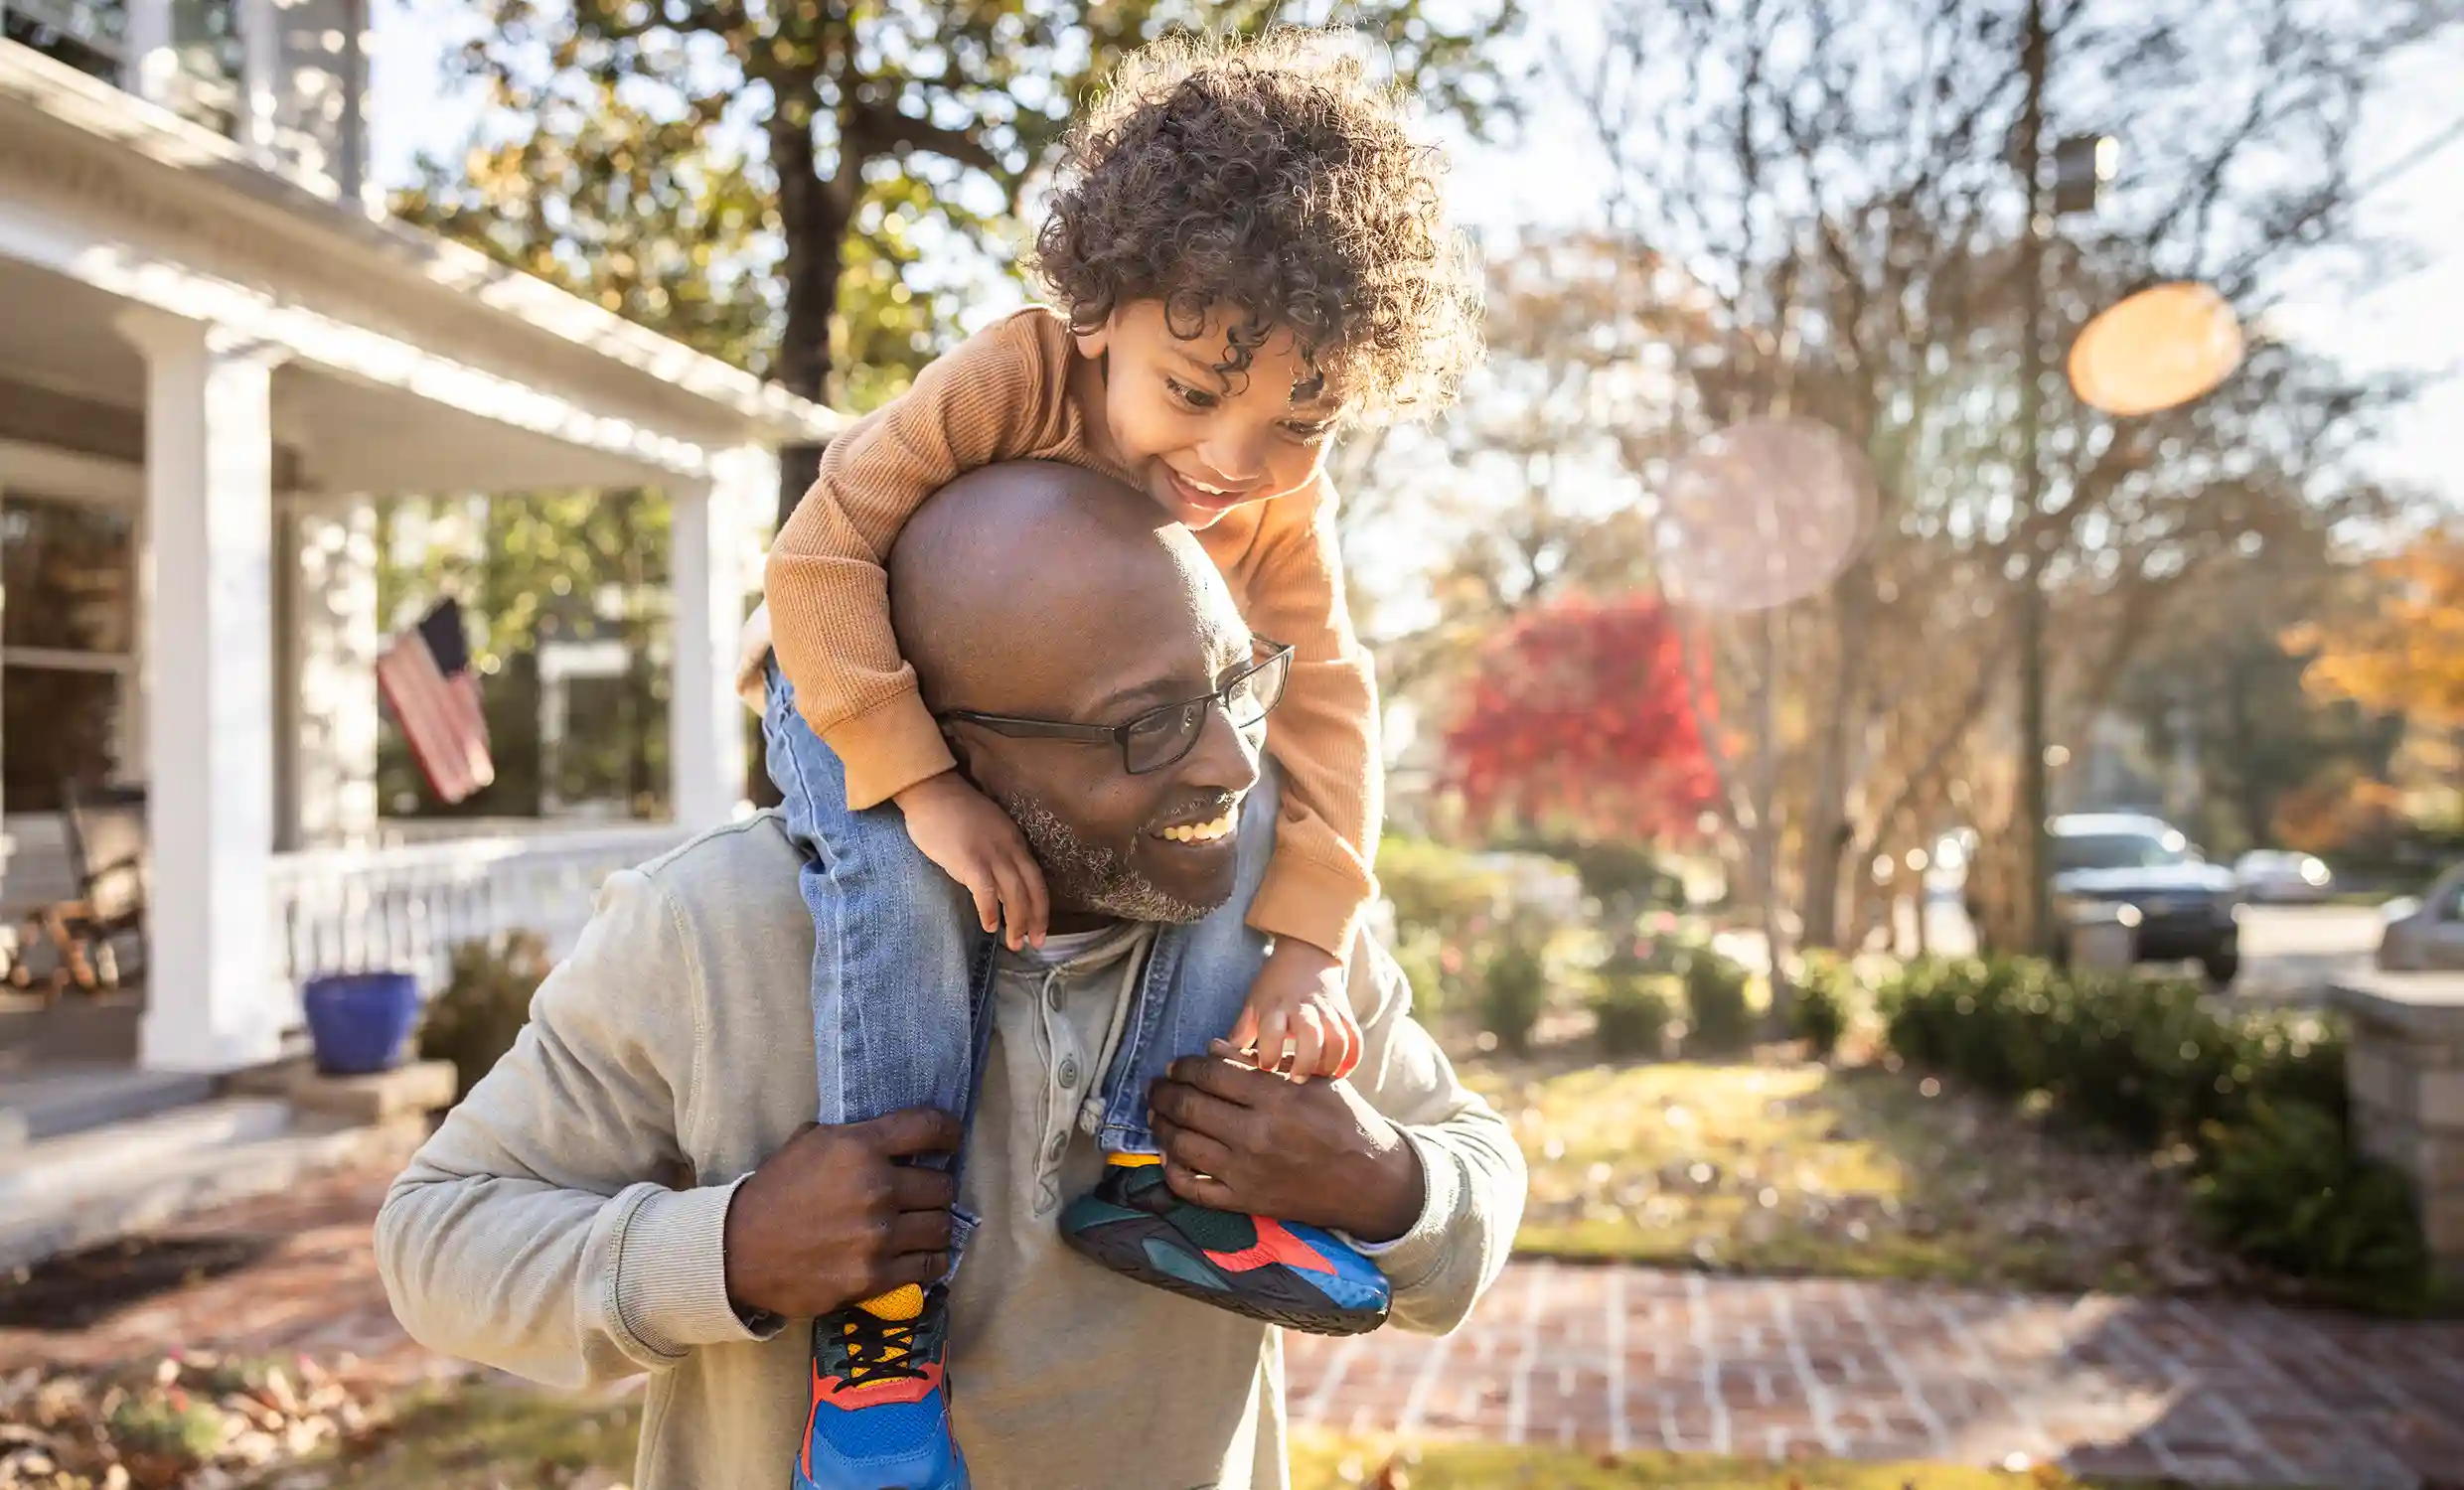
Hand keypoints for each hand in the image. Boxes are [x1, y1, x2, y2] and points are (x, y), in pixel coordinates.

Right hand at [722, 1107, 961, 1319]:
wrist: (737, 1251)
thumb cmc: (773, 1192)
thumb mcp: (807, 1143)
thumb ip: (852, 1135)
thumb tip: (890, 1135)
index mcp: (859, 1147)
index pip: (929, 1128)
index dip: (948, 1132)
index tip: (949, 1140)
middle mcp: (876, 1189)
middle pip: (942, 1185)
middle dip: (936, 1188)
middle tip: (924, 1194)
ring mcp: (878, 1236)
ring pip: (941, 1226)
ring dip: (935, 1225)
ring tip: (923, 1225)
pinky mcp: (874, 1276)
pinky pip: (928, 1266)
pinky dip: (929, 1260)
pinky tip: (921, 1255)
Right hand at [894, 770, 1048, 949]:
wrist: (932, 792)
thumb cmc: (954, 812)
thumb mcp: (989, 831)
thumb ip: (998, 854)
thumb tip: (998, 886)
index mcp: (1016, 842)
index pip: (1037, 880)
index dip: (1042, 908)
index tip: (1042, 930)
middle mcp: (1010, 848)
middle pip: (1032, 890)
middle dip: (1035, 921)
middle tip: (1034, 944)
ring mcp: (991, 854)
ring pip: (1014, 894)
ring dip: (1016, 922)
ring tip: (1013, 943)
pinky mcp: (970, 860)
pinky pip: (986, 891)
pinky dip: (990, 911)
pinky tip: (989, 926)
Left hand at [1147, 1045, 1422, 1241]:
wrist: (1370, 1181)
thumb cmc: (1344, 1121)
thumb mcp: (1311, 1080)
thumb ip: (1260, 1063)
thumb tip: (1212, 1048)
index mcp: (1276, 1098)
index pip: (1211, 1073)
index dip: (1185, 1066)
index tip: (1176, 1065)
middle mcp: (1257, 1134)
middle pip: (1190, 1107)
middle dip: (1164, 1093)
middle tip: (1156, 1087)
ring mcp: (1248, 1172)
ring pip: (1184, 1146)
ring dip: (1162, 1128)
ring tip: (1157, 1116)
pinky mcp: (1246, 1202)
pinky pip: (1194, 1189)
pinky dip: (1173, 1172)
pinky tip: (1169, 1157)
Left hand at [1228, 940, 1358, 1081]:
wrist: (1307, 954)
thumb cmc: (1274, 986)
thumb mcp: (1253, 1004)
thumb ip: (1241, 1032)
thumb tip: (1217, 1060)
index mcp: (1277, 1006)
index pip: (1273, 1030)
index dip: (1269, 1053)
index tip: (1266, 1069)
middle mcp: (1304, 1008)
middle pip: (1311, 1035)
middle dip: (1306, 1061)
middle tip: (1297, 1080)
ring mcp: (1329, 1011)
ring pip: (1338, 1039)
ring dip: (1330, 1063)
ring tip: (1319, 1080)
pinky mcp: (1346, 1014)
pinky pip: (1355, 1039)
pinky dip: (1351, 1059)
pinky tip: (1340, 1074)